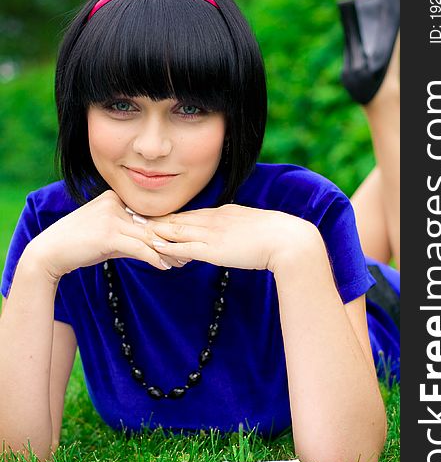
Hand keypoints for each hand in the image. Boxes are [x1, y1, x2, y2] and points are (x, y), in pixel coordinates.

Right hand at [27, 190, 183, 280]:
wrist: (49, 252)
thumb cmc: (80, 245)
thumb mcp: (109, 237)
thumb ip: (131, 236)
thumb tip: (155, 246)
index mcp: (115, 199)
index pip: (148, 215)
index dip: (166, 229)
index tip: (183, 241)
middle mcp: (114, 203)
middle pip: (150, 224)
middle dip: (172, 240)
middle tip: (191, 252)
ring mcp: (111, 216)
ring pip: (148, 236)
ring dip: (168, 251)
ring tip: (183, 262)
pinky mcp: (108, 233)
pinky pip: (138, 247)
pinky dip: (154, 258)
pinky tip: (165, 267)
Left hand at [140, 204, 320, 271]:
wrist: (286, 239)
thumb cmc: (276, 235)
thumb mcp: (252, 225)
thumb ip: (237, 227)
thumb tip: (231, 234)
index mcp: (223, 212)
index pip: (191, 214)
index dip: (171, 215)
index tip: (155, 215)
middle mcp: (213, 219)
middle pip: (178, 218)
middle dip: (155, 219)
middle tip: (133, 217)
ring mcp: (212, 234)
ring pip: (177, 231)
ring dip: (156, 231)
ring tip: (136, 231)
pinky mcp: (213, 250)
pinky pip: (184, 248)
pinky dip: (168, 247)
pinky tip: (154, 247)